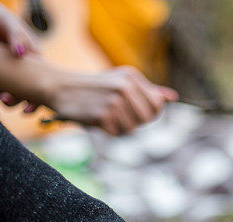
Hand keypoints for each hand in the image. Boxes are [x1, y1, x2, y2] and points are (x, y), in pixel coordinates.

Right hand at [47, 66, 178, 134]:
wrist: (60, 87)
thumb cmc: (95, 87)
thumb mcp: (121, 81)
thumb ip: (148, 90)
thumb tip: (172, 97)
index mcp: (132, 77)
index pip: (158, 105)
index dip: (150, 114)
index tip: (136, 112)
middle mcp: (125, 87)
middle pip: (147, 119)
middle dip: (135, 122)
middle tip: (119, 115)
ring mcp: (114, 101)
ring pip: (132, 128)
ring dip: (120, 127)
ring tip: (106, 114)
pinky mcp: (102, 115)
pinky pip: (116, 133)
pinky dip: (107, 130)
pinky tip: (97, 118)